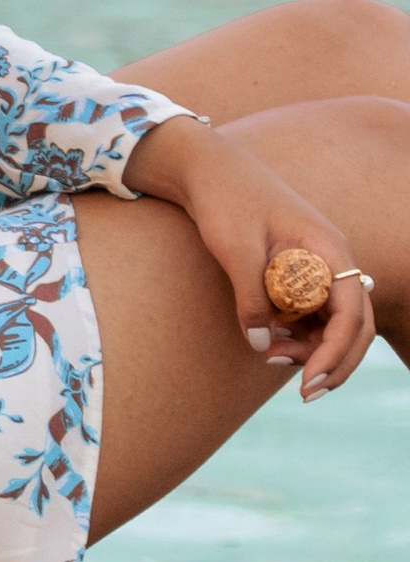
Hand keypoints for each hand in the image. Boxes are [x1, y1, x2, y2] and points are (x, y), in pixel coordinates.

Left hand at [124, 113, 377, 399]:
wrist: (207, 169)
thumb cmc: (225, 200)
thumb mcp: (235, 249)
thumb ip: (250, 297)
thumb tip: (259, 344)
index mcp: (328, 249)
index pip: (351, 314)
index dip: (336, 353)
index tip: (308, 381)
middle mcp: (332, 259)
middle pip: (354, 325)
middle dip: (334, 361)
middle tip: (305, 392)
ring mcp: (318, 266)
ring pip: (333, 323)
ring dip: (312, 348)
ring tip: (270, 356)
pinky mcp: (299, 272)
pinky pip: (311, 312)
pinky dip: (297, 333)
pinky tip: (268, 341)